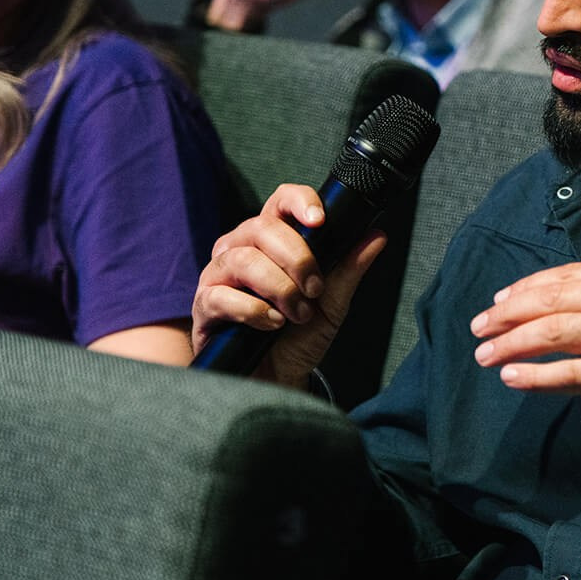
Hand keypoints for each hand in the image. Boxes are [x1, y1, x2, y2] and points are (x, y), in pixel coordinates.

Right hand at [191, 184, 388, 387]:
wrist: (279, 377)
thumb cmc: (301, 334)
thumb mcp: (333, 301)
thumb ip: (350, 267)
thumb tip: (376, 235)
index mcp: (271, 240)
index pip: (279, 202)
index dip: (298, 202)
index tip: (319, 220)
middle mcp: (240, 249)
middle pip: (262, 228)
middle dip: (297, 258)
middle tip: (315, 289)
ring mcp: (217, 275)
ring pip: (243, 260)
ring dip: (280, 288)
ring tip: (298, 313)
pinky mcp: (204, 306)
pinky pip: (222, 296)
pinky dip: (254, 310)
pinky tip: (272, 323)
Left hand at [469, 240, 580, 459]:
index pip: (574, 274)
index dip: (529, 287)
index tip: (499, 302)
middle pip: (558, 297)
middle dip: (510, 312)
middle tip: (479, 327)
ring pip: (558, 331)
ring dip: (512, 343)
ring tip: (485, 355)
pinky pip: (574, 374)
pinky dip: (538, 376)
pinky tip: (512, 377)